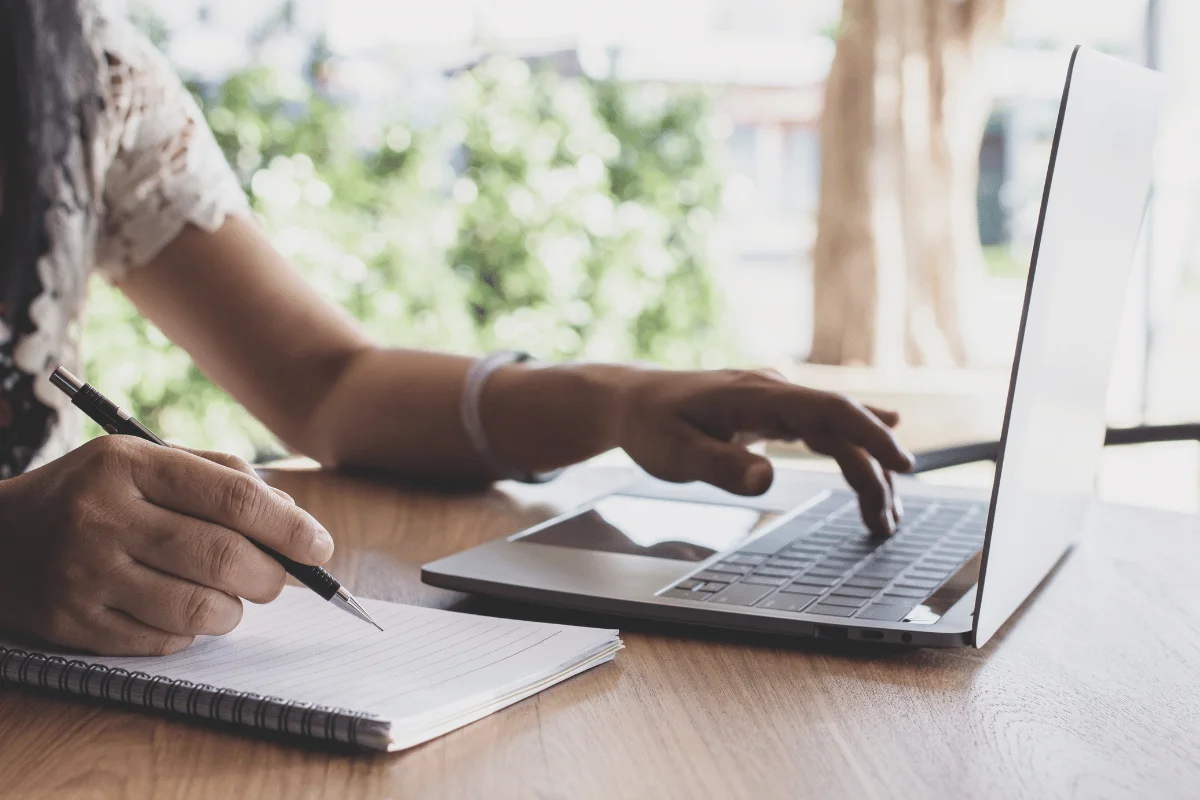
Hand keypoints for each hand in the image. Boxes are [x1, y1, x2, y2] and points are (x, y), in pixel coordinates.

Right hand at [0, 437, 333, 655]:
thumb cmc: (95, 496)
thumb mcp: (145, 462)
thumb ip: (220, 479)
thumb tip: (295, 520)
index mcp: (129, 464)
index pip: (234, 498)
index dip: (290, 528)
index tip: (321, 548)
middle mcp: (102, 517)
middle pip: (223, 558)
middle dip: (270, 576)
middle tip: (276, 579)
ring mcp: (83, 574)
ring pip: (198, 610)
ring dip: (232, 611)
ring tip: (226, 597)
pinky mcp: (72, 624)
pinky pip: (162, 643)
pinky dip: (188, 634)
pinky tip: (176, 611)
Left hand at [609, 368, 913, 535]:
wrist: (629, 400)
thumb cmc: (650, 426)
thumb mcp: (676, 455)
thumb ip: (721, 467)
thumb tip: (766, 480)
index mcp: (756, 396)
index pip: (829, 410)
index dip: (870, 434)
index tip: (902, 464)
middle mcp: (774, 390)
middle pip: (842, 426)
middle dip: (873, 473)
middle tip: (888, 524)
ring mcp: (774, 398)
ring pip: (835, 430)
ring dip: (863, 468)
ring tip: (882, 516)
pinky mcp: (770, 410)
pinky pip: (821, 425)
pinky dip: (853, 441)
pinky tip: (883, 444)